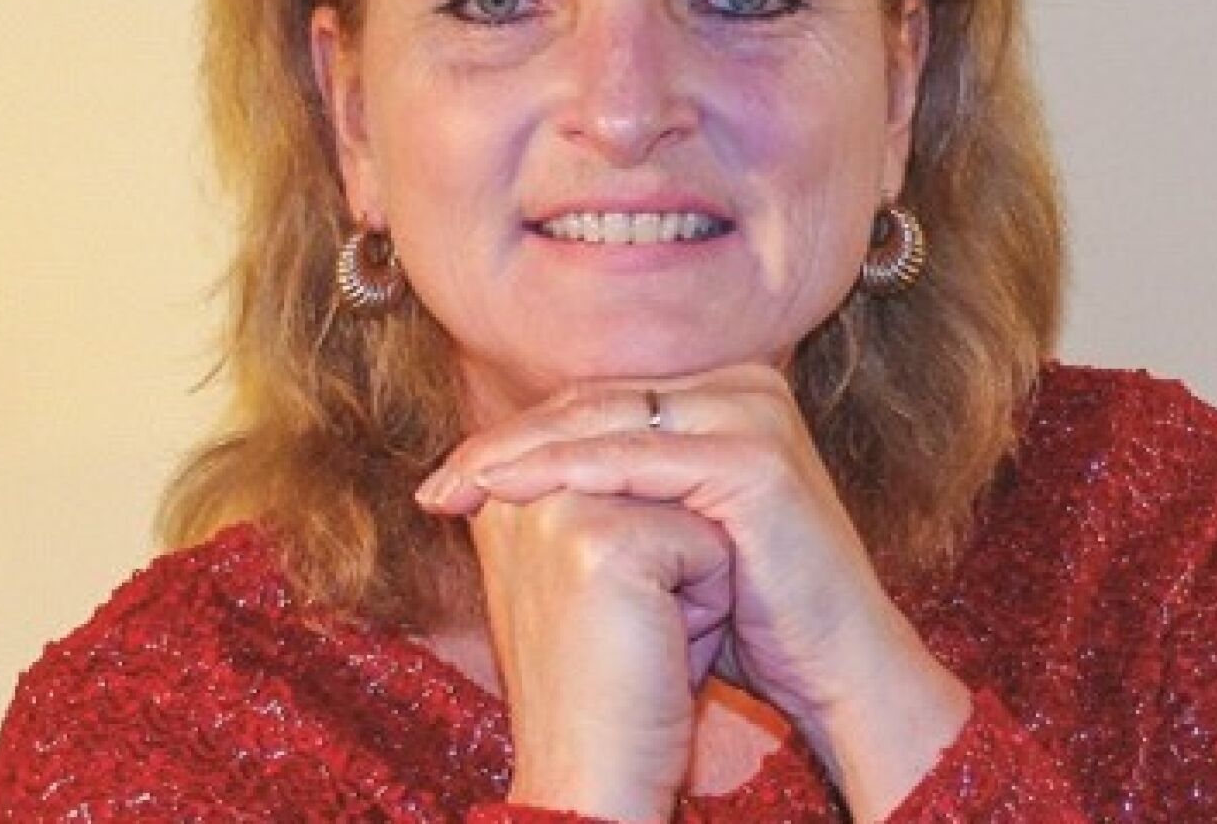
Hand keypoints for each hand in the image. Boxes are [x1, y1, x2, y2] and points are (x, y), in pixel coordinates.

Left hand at [418, 364, 970, 815]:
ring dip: (519, 455)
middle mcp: (746, 385)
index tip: (445, 481)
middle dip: (505, 446)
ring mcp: (755, 412)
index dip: (517, 438)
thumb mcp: (665, 538)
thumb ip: (608, 488)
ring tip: (454, 488)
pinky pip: (637, 458)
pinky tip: (506, 493)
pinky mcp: (756, 455)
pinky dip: (564, 473)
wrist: (838, 671)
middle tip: (435, 485)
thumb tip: (497, 470)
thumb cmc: (749, 619)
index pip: (598, 403)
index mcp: (726, 391)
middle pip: (595, 405)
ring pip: (607, 424)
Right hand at [456, 491, 731, 820]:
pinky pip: (706, 539)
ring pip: (687, 500)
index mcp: (508, 493)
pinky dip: (708, 600)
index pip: (625, 458)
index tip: (616, 616)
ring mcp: (555, 510)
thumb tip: (669, 436)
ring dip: (693, 570)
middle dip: (675, 548)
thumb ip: (612, 499)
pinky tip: (662, 650)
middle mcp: (520, 489)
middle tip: (632, 632)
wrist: (592, 780)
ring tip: (647, 637)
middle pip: (659, 473)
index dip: (655, 537)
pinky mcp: (599, 542)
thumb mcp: (602, 577)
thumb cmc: (613, 689)